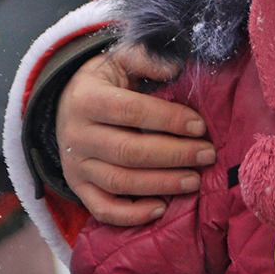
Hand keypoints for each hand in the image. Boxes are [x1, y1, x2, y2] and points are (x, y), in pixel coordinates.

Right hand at [57, 45, 216, 225]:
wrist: (67, 103)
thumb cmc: (107, 81)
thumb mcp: (121, 60)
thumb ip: (146, 59)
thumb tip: (174, 68)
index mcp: (88, 99)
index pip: (132, 112)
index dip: (169, 120)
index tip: (201, 126)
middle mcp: (77, 135)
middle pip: (128, 152)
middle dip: (174, 155)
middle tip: (208, 155)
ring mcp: (75, 165)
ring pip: (119, 182)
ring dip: (161, 184)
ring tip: (195, 180)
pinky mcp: (78, 187)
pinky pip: (102, 208)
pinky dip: (131, 214)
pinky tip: (161, 209)